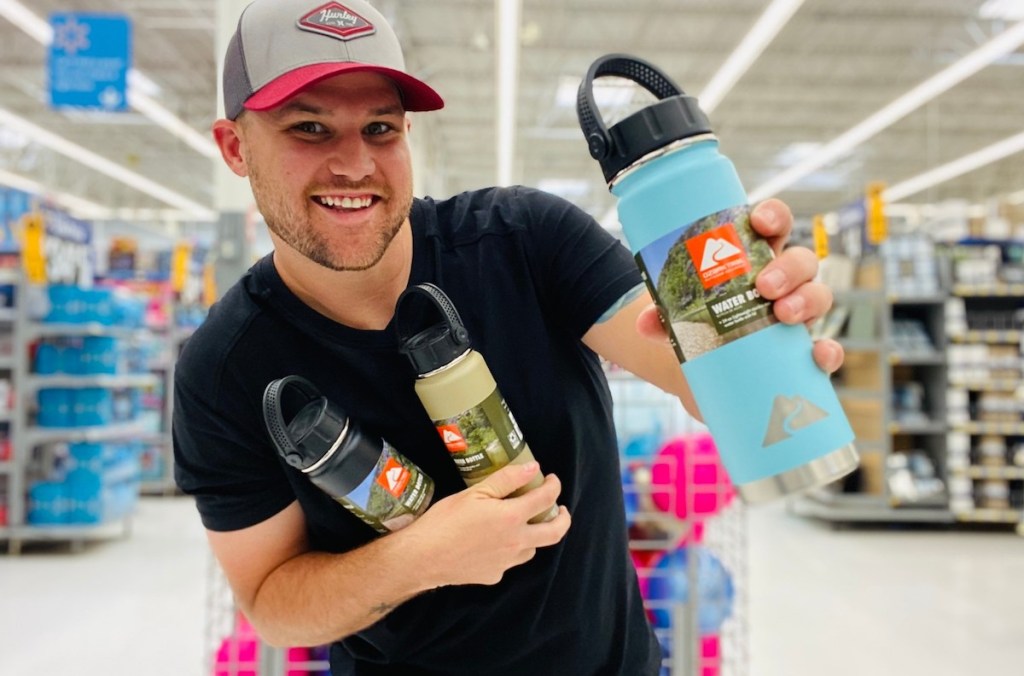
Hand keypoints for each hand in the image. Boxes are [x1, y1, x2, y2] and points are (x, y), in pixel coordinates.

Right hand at [404, 461, 570, 587]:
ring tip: (523, 524)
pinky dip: (510, 550)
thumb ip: (507, 480)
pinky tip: (494, 543)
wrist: (423, 557)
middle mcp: (516, 542)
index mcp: (512, 517)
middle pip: (554, 533)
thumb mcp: (475, 492)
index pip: (546, 499)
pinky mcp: (494, 575)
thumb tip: (533, 468)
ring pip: (532, 549)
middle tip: (560, 509)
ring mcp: (507, 562)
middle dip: (563, 519)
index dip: (554, 486)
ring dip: (534, 536)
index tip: (552, 480)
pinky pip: (510, 561)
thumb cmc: (445, 520)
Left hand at [635, 198, 843, 373]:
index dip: (773, 216)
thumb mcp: (677, 320)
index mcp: (754, 260)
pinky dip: (828, 352)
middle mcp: (782, 283)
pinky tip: (818, 355)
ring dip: (807, 300)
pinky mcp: (801, 353)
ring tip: (783, 314)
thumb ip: (662, 319)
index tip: (759, 220)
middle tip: (765, 285)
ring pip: (819, 296)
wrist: (707, 373)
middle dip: (789, 267)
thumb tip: (645, 323)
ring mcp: (796, 317)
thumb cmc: (699, 327)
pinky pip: (826, 350)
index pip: (772, 226)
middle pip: (802, 260)